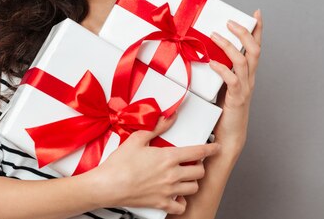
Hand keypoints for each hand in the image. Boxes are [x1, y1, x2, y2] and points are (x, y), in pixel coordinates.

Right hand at [89, 113, 220, 214]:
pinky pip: (181, 206)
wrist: (108, 185)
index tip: (216, 147)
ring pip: (193, 188)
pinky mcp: (161, 204)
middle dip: (199, 166)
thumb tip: (168, 118)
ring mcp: (168, 191)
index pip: (198, 152)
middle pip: (199, 171)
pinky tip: (176, 195)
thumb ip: (156, 128)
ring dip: (191, 182)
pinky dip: (181, 201)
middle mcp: (172, 175)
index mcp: (168, 157)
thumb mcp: (137, 139)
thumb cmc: (119, 164)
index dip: (210, 149)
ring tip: (185, 178)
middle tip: (193, 163)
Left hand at [209, 9, 262, 154]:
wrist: (229, 137)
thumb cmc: (223, 111)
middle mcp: (250, 78)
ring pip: (243, 61)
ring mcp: (245, 88)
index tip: (256, 13)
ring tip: (215, 35)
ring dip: (228, 46)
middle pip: (254, 50)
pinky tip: (212, 63)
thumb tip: (203, 54)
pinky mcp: (237, 99)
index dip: (258, 30)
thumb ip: (218, 71)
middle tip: (230, 22)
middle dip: (244, 33)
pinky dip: (222, 69)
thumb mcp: (221, 86)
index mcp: (247, 74)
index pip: (255, 47)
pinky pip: (233, 80)